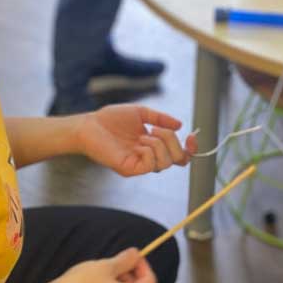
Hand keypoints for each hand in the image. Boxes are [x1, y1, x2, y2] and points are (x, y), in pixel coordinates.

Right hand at [55, 249, 156, 282]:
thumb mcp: (106, 266)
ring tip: (104, 269)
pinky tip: (96, 281)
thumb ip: (125, 260)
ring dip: (120, 279)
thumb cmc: (83, 282)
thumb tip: (136, 253)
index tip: (131, 255)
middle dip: (131, 272)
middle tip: (116, 261)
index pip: (149, 281)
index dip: (143, 265)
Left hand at [76, 104, 197, 176]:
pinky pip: (151, 165)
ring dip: (160, 144)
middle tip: (156, 129)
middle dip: (173, 141)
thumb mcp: (141, 113)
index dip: (191, 148)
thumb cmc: (111, 119)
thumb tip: (180, 125)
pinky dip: (150, 151)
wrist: (90, 125)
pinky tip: (138, 143)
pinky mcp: (130, 169)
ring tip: (144, 134)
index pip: (180, 155)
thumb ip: (161, 119)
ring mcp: (140, 165)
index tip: (192, 136)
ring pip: (166, 162)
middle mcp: (149, 158)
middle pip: (178, 159)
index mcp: (154, 147)